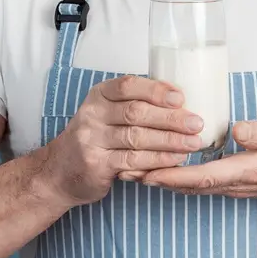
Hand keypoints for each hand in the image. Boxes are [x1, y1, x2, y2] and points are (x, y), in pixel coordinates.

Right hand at [43, 76, 205, 206]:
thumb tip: (180, 100)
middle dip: (171, 118)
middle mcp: (92, 114)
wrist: (60, 171)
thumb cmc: (96, 138)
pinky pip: (133, 161)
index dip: (156, 90)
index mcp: (99, 95)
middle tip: (196, 123)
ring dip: (170, 141)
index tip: (181, 97)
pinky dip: (158, 160)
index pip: (128, 85)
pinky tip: (175, 159)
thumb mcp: (107, 113)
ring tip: (193, 143)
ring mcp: (91, 140)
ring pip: (137, 138)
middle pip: (136, 112)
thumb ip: (135, 104)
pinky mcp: (96, 164)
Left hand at [139, 119, 256, 197]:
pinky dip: (174, 179)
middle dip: (157, 180)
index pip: (206, 176)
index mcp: (247, 169)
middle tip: (126, 171)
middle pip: (189, 186)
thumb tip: (238, 129)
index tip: (150, 173)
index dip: (176, 176)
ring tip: (131, 170)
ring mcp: (230, 186)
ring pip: (190, 187)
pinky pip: (196, 184)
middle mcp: (234, 183)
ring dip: (162, 181)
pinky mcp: (228, 182)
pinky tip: (158, 170)